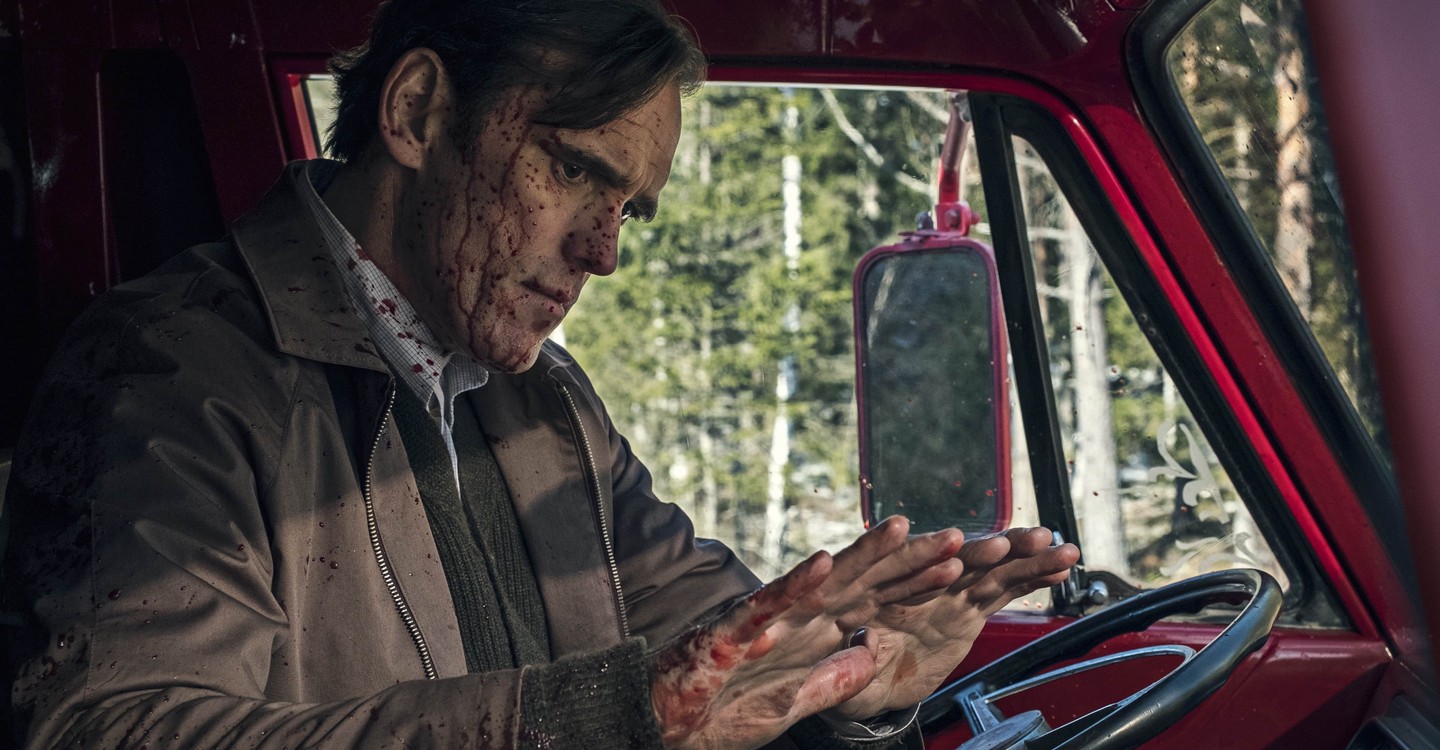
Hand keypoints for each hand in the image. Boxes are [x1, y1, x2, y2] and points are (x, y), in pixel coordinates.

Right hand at [650, 516, 966, 749]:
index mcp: (810, 637)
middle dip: (908, 559)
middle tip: (955, 535)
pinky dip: (797, 583)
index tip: (960, 564)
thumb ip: (832, 679)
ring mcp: (765, 622)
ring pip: (826, 582)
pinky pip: (769, 604)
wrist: (660, 727)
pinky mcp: (732, 632)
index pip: (874, 603)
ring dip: (864, 556)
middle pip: (863, 583)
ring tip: (903, 529)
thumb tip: (869, 654)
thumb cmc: (717, 717)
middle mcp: (794, 620)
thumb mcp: (791, 707)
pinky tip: (825, 561)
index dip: (916, 584)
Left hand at [832, 527, 1079, 718]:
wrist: (865, 683)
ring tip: (1050, 544)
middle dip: (981, 548)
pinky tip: (1058, 568)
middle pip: (950, 559)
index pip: (897, 565)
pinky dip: (1030, 577)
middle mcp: (915, 582)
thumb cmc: (843, 671)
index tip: (950, 543)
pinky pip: (1002, 589)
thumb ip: (850, 660)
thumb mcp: (840, 672)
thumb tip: (864, 642)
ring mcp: (944, 593)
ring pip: (985, 569)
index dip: (923, 552)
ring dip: (1019, 555)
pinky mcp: (967, 609)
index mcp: (875, 588)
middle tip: (1007, 542)